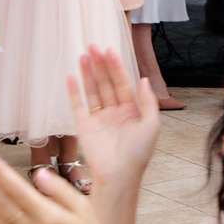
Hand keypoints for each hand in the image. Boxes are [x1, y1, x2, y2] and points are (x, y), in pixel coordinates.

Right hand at [68, 45, 162, 190]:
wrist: (119, 176)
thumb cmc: (138, 154)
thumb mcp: (151, 126)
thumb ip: (147, 102)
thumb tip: (143, 79)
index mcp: (132, 111)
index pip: (123, 83)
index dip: (116, 67)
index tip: (109, 51)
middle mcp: (115, 113)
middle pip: (106, 83)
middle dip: (100, 65)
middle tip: (93, 47)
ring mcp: (99, 119)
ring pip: (92, 91)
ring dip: (87, 74)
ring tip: (83, 56)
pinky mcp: (84, 127)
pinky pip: (78, 106)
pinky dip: (74, 92)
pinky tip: (71, 77)